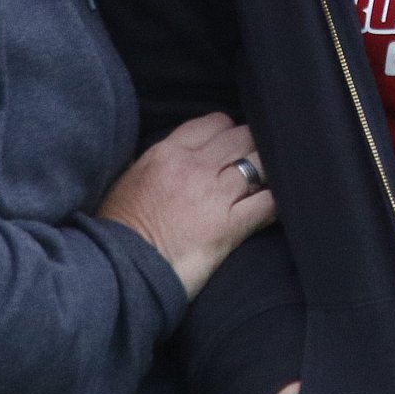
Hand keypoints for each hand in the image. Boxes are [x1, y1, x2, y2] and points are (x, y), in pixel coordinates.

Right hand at [97, 112, 275, 299]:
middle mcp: (194, 166)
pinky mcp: (229, 226)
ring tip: (268, 183)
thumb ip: (156, 162)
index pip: (214, 122)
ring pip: (259, 163)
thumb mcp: (129, 180)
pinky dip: (275, 202)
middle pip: (242, 136)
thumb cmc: (118, 230)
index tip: (230, 146)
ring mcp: (214, 194)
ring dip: (267, 172)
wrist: (120, 270)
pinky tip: (274, 207)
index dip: (228, 132)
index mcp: (167, 152)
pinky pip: (267, 203)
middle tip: (253, 163)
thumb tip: (171, 157)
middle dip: (252, 147)